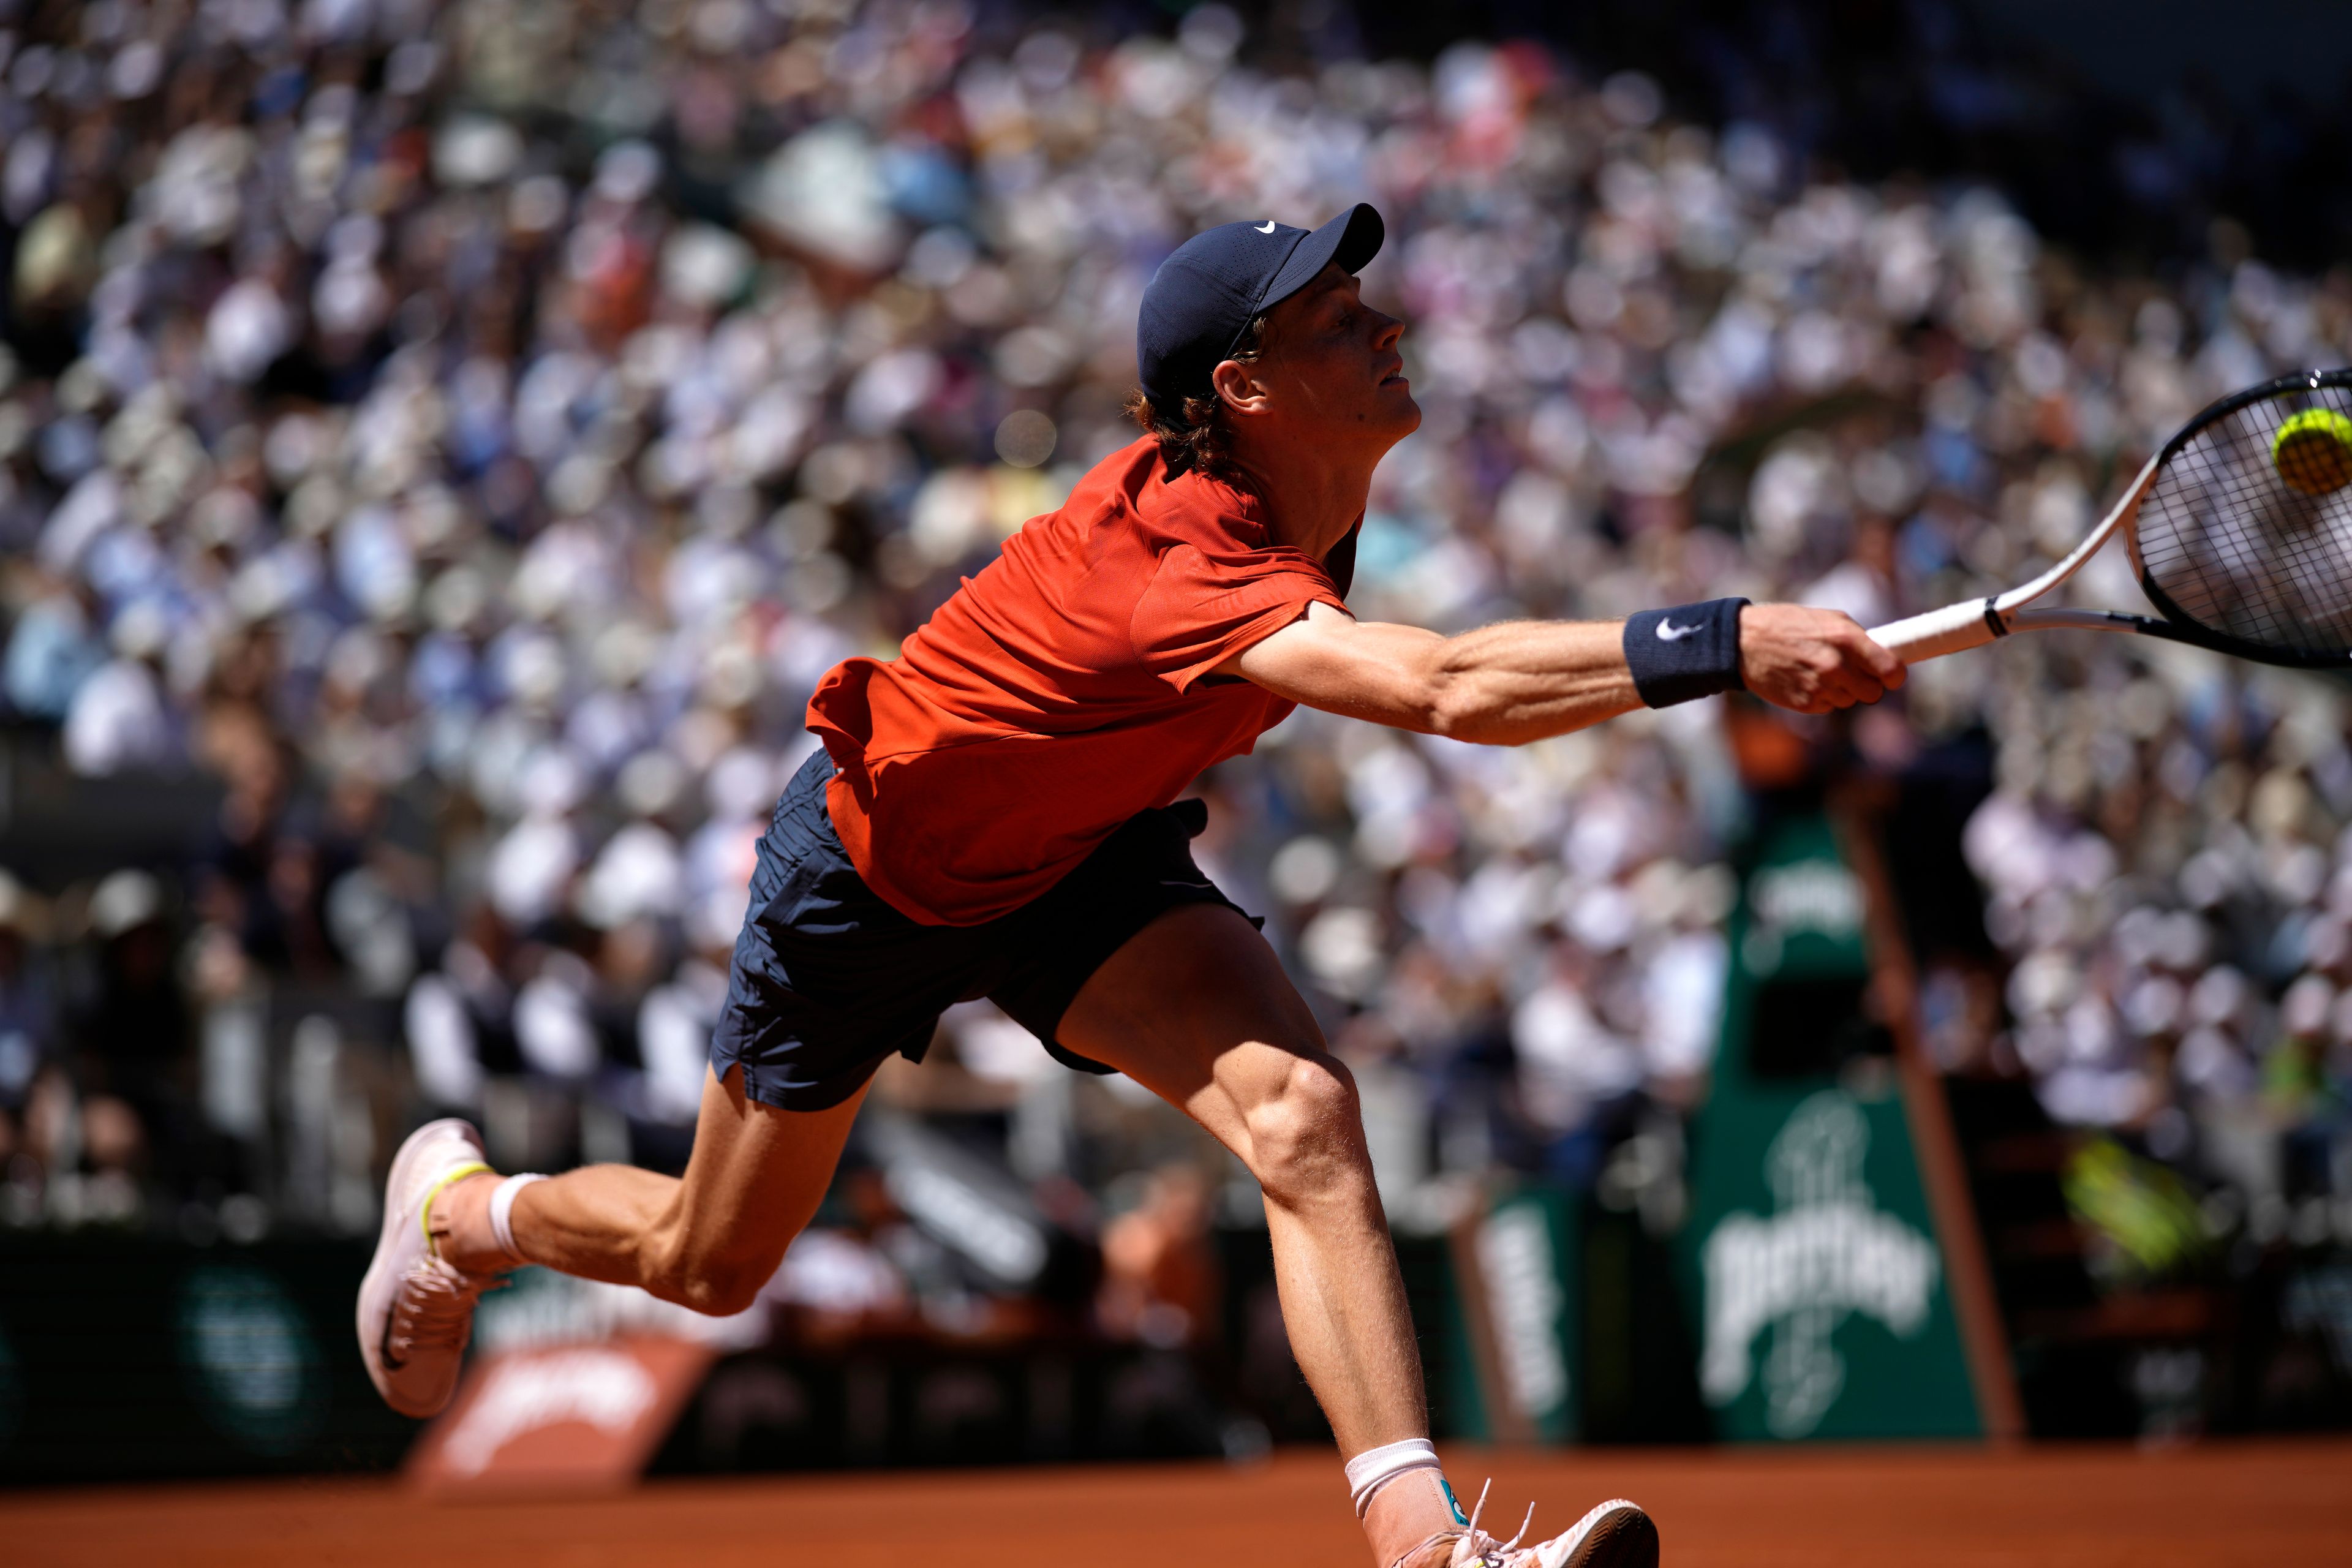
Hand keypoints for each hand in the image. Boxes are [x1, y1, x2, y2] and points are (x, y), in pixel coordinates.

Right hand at [1738, 604, 1905, 713]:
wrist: (1744, 643)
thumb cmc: (1788, 625)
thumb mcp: (1828, 619)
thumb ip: (1858, 639)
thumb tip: (1883, 657)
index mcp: (1846, 639)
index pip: (1891, 670)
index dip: (1894, 676)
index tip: (1891, 676)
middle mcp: (1836, 666)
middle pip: (1873, 692)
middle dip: (1866, 684)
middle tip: (1851, 673)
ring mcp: (1820, 688)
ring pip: (1849, 700)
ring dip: (1841, 690)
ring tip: (1818, 671)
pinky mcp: (1805, 704)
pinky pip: (1828, 706)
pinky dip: (1821, 697)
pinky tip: (1804, 680)